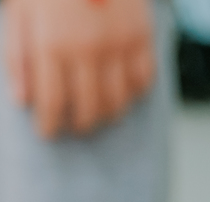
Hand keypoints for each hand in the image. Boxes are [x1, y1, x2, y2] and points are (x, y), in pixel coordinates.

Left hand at [3, 0, 155, 137]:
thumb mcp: (18, 10)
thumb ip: (17, 55)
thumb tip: (22, 99)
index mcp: (51, 43)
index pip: (52, 102)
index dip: (50, 125)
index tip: (48, 133)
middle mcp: (88, 50)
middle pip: (89, 108)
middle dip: (80, 124)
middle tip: (75, 126)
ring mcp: (119, 45)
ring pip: (119, 101)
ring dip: (108, 114)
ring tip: (98, 114)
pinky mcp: (142, 37)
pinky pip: (143, 80)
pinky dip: (133, 93)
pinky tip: (121, 92)